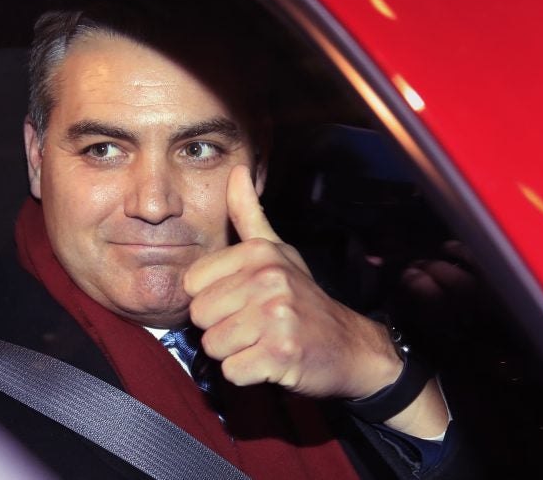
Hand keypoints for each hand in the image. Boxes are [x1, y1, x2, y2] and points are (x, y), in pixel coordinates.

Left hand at [183, 165, 402, 399]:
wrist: (350, 346)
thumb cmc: (304, 300)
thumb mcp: (278, 252)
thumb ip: (248, 214)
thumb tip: (236, 170)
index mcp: (259, 252)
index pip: (192, 283)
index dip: (212, 297)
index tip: (241, 300)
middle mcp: (268, 279)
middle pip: (199, 315)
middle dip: (221, 327)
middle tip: (254, 325)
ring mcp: (276, 317)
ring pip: (212, 345)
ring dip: (234, 351)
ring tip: (262, 341)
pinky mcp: (280, 354)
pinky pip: (231, 370)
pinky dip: (247, 373)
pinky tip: (270, 360)